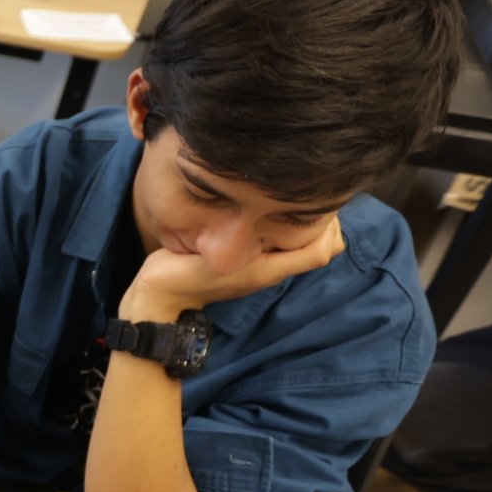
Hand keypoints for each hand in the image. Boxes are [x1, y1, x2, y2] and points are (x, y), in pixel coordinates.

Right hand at [123, 215, 344, 319]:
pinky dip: (282, 228)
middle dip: (322, 222)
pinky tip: (263, 211)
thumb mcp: (224, 259)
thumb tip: (292, 223)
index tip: (319, 200)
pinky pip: (279, 244)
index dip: (331, 226)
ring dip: (302, 223)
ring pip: (301, 244)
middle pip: (320, 246)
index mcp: (273, 268)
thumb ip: (257, 243)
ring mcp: (260, 267)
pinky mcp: (246, 262)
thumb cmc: (189, 276)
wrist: (160, 295)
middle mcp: (273, 269)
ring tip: (289, 198)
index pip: (325, 249)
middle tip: (309, 195)